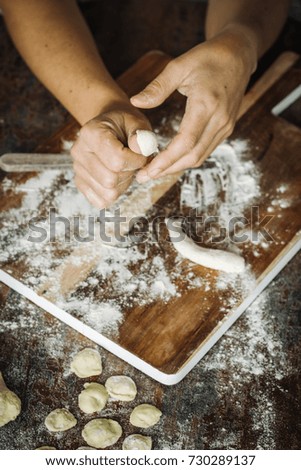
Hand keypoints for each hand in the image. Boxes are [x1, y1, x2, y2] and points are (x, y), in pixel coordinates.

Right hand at [71, 101, 151, 207]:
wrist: (110, 127)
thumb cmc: (124, 125)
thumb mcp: (136, 122)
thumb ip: (142, 135)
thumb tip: (142, 149)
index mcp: (91, 132)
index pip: (117, 160)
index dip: (137, 161)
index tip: (142, 155)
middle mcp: (79, 151)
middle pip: (110, 180)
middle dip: (129, 174)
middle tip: (133, 162)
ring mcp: (77, 169)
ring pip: (108, 194)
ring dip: (123, 185)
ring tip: (125, 169)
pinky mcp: (80, 183)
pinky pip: (101, 202)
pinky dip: (115, 194)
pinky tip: (118, 179)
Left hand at [131, 28, 256, 181]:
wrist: (238, 55)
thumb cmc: (208, 57)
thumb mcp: (179, 66)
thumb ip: (157, 87)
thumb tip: (136, 102)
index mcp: (206, 105)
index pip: (185, 142)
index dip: (166, 160)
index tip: (147, 170)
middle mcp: (219, 120)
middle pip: (192, 156)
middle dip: (167, 170)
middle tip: (143, 177)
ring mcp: (225, 127)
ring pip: (199, 157)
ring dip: (176, 167)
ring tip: (153, 171)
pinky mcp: (226, 129)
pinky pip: (205, 151)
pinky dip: (186, 159)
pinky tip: (170, 160)